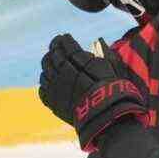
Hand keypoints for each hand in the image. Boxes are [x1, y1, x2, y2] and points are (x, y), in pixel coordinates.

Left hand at [39, 34, 145, 150]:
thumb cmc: (116, 92)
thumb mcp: (115, 69)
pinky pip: (43, 87)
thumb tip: (99, 40)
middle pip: (53, 56)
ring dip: (47, 62)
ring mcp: (57, 89)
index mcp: (80, 63)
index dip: (64, 40)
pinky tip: (50, 78)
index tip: (65, 37)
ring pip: (45, 70)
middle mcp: (65, 73)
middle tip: (56, 45)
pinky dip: (46, 80)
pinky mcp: (53, 103)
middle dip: (54, 48)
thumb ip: (105, 53)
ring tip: (51, 60)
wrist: (109, 120)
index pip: (66, 46)